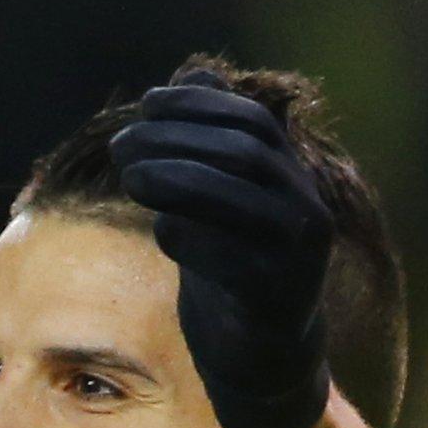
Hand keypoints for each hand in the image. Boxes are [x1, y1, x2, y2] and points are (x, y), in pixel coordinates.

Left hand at [109, 71, 333, 427]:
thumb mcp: (213, 200)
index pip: (251, 121)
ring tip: (131, 177)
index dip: (199, 105)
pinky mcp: (276, 299)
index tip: (148, 101)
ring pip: (242, 200)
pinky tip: (164, 231)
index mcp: (291, 181)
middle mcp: (305, 211)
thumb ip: (205, 143)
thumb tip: (193, 71)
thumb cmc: (228, 268)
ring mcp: (296, 257)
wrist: (257, 356)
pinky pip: (232, 260)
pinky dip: (192, 238)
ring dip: (179, 180)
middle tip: (122, 143)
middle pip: (245, 154)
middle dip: (177, 140)